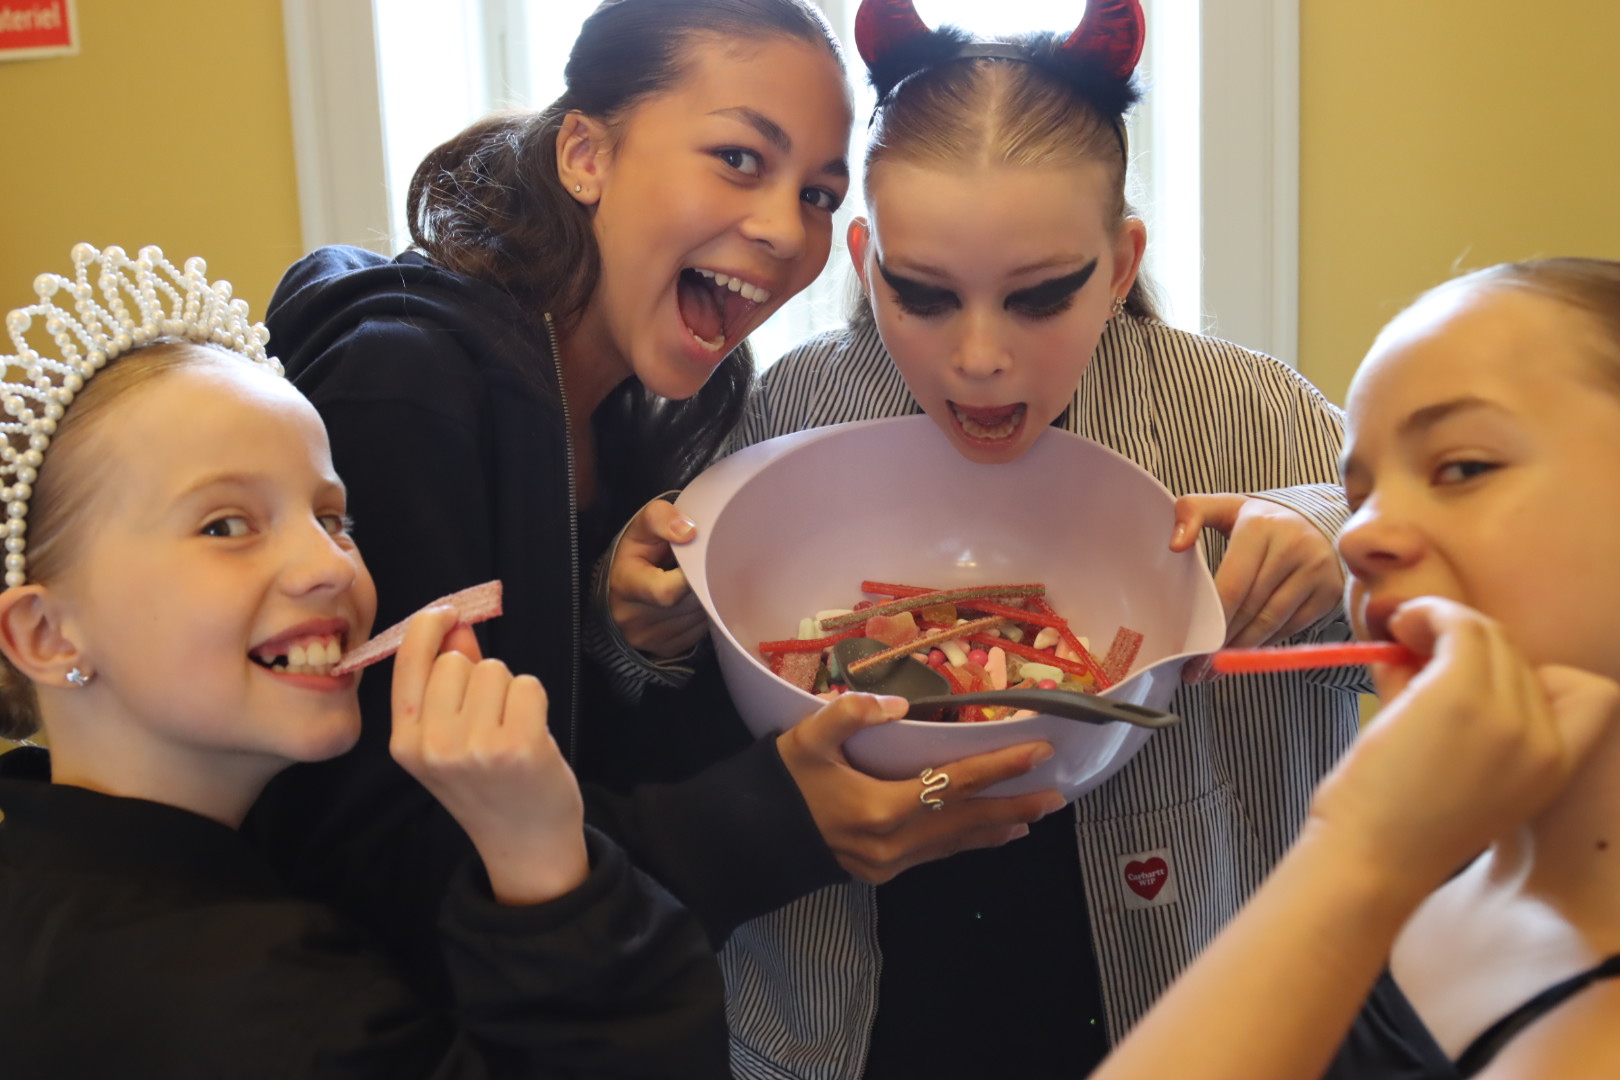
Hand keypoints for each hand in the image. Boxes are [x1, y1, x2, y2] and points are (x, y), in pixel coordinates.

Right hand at [389, 605, 587, 904]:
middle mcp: (433, 746)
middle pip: (456, 661)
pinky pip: (528, 685)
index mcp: (405, 743)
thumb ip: (447, 680)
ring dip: (508, 691)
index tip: (447, 613)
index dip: (428, 627)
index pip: (408, 662)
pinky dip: (535, 702)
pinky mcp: (518, 747)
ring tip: (510, 731)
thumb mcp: (450, 740)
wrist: (524, 843)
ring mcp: (475, 748)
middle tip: (489, 720)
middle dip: (478, 675)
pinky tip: (531, 736)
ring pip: (494, 670)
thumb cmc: (488, 785)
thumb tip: (455, 623)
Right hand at [609, 497, 708, 657]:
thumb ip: (661, 518)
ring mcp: (650, 638)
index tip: (697, 560)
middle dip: (702, 583)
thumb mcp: (641, 528)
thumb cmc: (636, 554)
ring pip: (699, 617)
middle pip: (689, 603)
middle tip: (701, 566)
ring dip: (706, 598)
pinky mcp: (666, 649)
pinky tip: (692, 599)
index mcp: (625, 585)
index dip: (690, 576)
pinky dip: (703, 613)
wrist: (618, 588)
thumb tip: (690, 532)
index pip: (667, 591)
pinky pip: (700, 631)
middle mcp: (633, 618)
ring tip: (695, 581)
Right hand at [776, 693, 1067, 882]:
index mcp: (882, 807)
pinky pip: (937, 854)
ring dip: (996, 829)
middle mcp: (895, 842)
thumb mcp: (806, 738)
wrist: (747, 839)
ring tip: (1034, 818)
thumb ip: (849, 713)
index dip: (999, 766)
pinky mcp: (882, 872)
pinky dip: (967, 842)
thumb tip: (897, 707)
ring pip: (955, 843)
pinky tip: (986, 836)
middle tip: (1056, 796)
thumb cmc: (779, 784)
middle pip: (967, 821)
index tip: (1038, 752)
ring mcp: (890, 863)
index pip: (955, 782)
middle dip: (1014, 807)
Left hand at [1172, 494, 1344, 664]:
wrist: (1312, 522)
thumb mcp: (1224, 507)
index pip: (1233, 585)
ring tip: (1215, 668)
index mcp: (1261, 528)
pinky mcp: (1329, 592)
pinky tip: (1244, 653)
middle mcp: (1294, 547)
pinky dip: (1265, 643)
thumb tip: (1175, 544)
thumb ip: (1192, 512)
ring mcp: (1316, 571)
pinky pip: (1291, 628)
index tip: (1192, 644)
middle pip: (1251, 608)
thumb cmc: (1258, 522)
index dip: (1213, 619)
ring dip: (1242, 650)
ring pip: (1271, 623)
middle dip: (1222, 642)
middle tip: (1197, 668)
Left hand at [1308, 597, 1618, 902]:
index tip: (1476, 675)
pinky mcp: (1461, 696)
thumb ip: (1458, 707)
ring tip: (1401, 635)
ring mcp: (1507, 717)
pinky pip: (1457, 624)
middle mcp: (1543, 741)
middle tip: (1414, 647)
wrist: (1370, 863)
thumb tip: (1422, 644)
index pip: (1589, 694)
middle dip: (1466, 642)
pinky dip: (1427, 614)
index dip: (1532, 672)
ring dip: (1441, 621)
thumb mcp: (1459, 769)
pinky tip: (1400, 627)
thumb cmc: (1396, 823)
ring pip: (1489, 633)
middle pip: (1520, 655)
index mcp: (1555, 767)